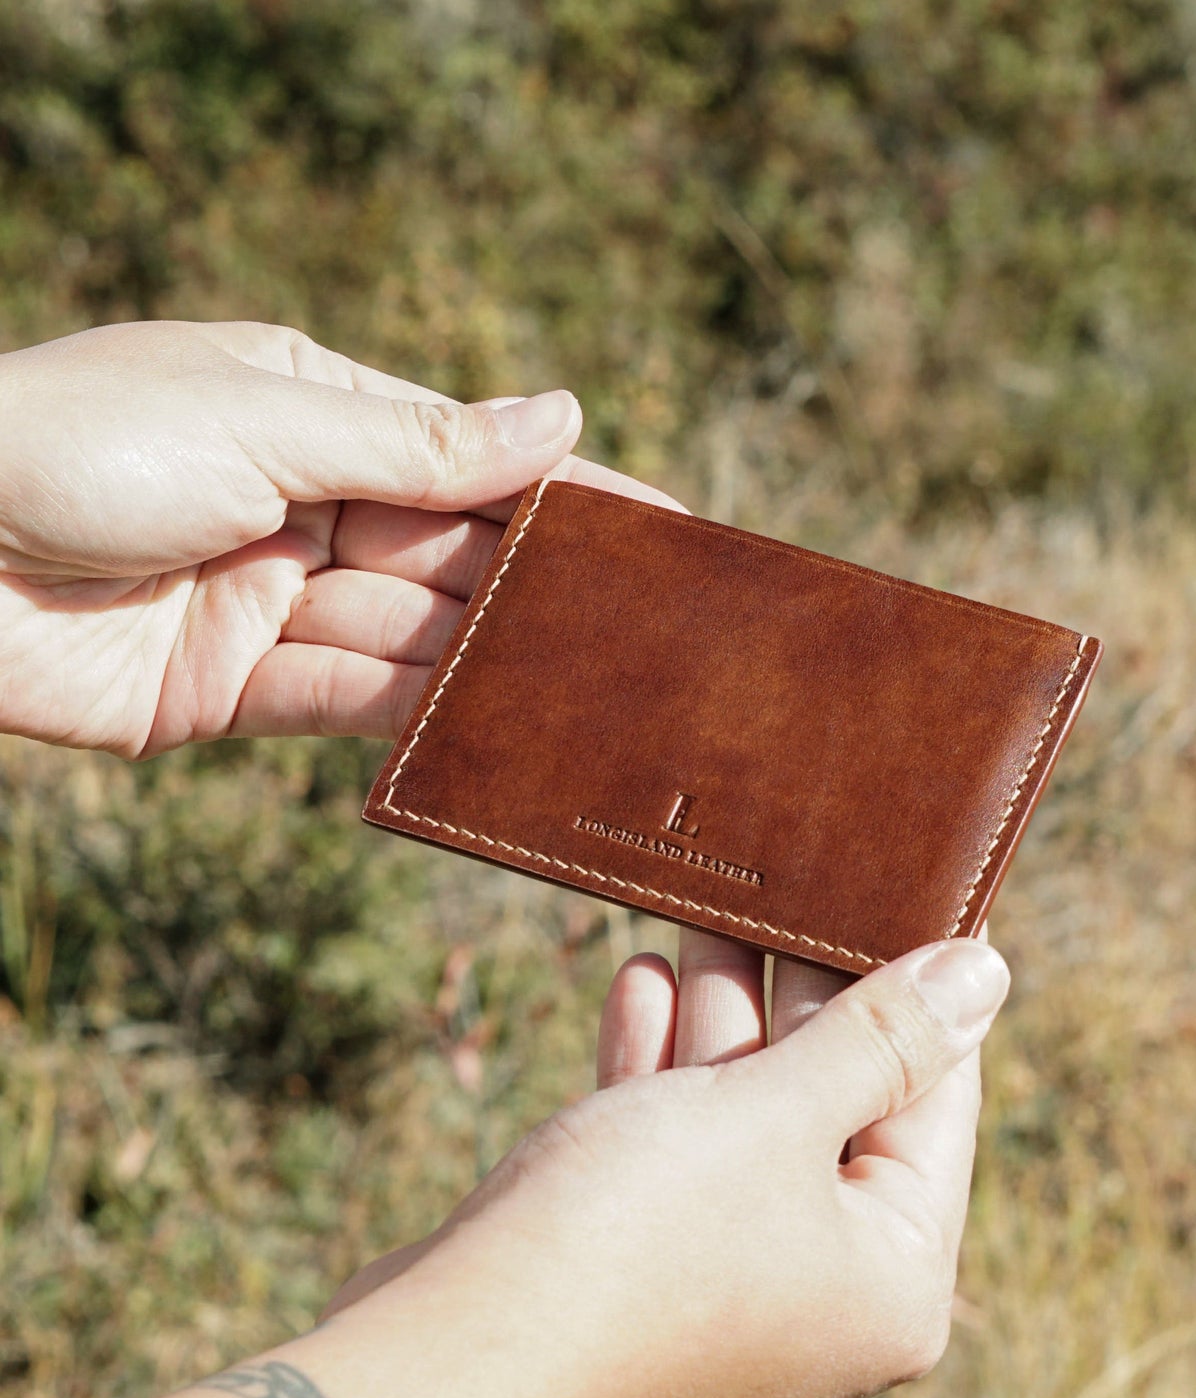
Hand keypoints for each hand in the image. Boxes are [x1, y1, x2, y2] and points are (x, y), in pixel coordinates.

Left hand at [0, 320, 678, 756]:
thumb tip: (561, 419)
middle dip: (543, 591)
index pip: (470, 458)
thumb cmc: (73, 442)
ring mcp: (272, 600)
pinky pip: (350, 701)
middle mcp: (304, 505)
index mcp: (312, 412)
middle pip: (453, 554)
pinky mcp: (234, 688)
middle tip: (655, 632)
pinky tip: (496, 731)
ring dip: (493, 663)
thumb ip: (418, 444)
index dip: (567, 493)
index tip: (666, 528)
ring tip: (597, 692)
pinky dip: (418, 717)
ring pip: (413, 636)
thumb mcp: (265, 423)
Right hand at [311, 933, 1008, 1397]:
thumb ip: (878, 1038)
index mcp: (892, 1274)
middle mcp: (823, 1289)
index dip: (921, 985)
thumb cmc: (630, 1242)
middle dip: (797, 988)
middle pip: (835, 1100)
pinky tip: (640, 978)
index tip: (907, 894)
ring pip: (746, 1116)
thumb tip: (984, 971)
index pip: (935, 1095)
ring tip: (706, 914)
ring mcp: (730, 1281)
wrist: (444, 1360)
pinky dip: (661, 1068)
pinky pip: (676, 1148)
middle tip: (790, 882)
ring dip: (720, 1013)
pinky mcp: (647, 1265)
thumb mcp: (772, 1115)